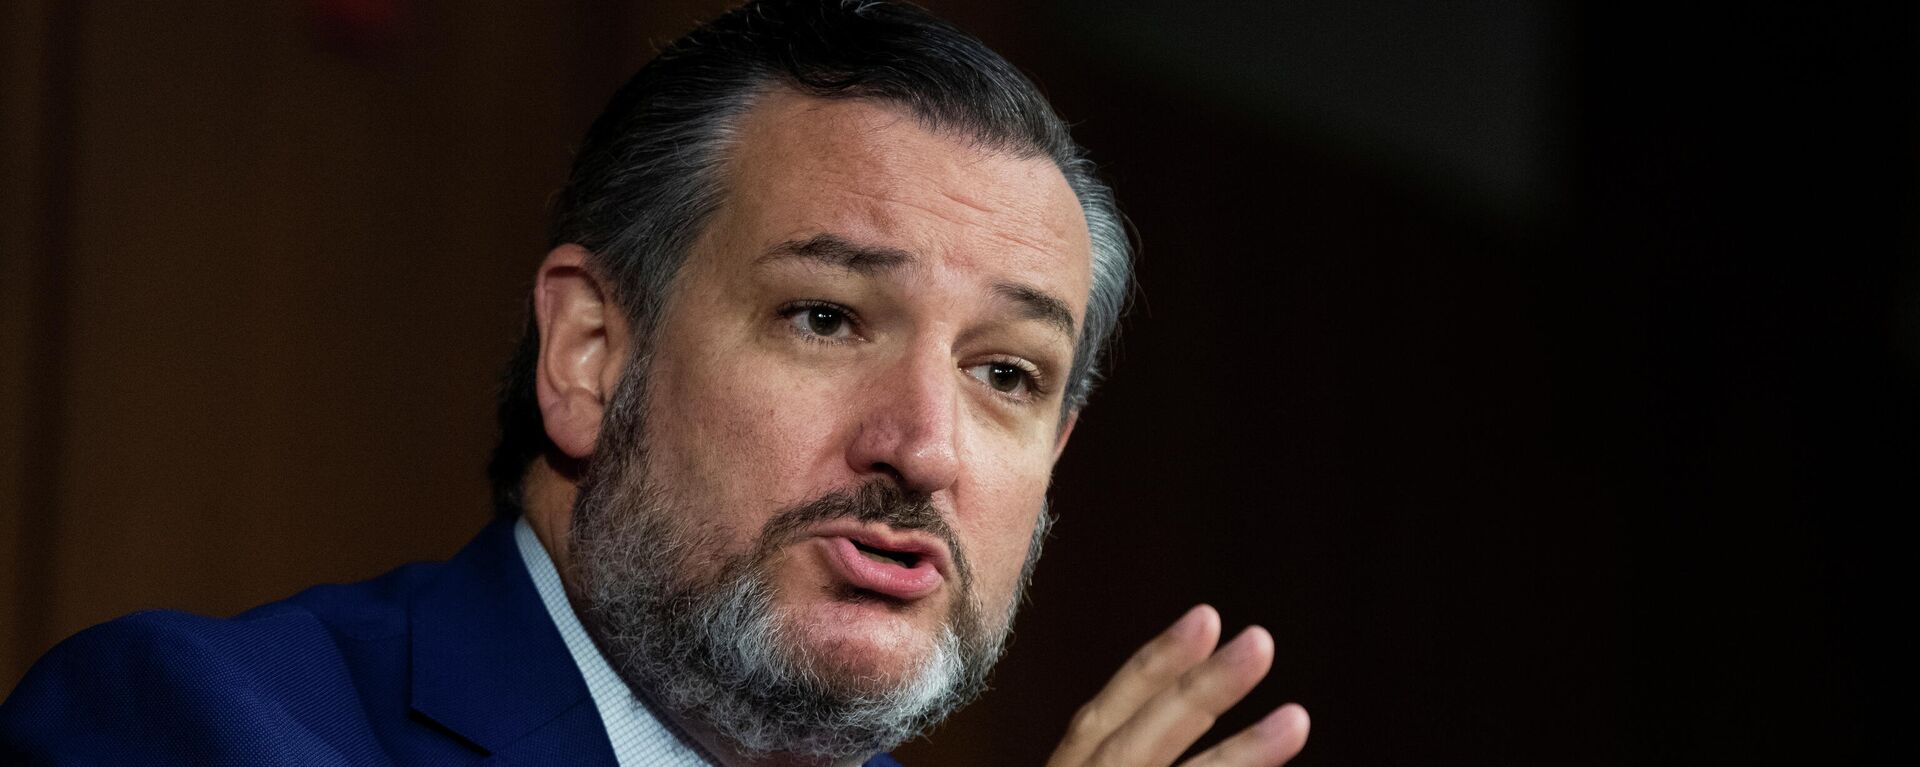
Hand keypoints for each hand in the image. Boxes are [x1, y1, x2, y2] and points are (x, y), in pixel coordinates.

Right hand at [1046, 605, 1309, 766]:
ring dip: (1239, 756)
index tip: (1207, 618)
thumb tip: (1196, 720)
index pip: (1098, 720)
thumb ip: (1135, 747)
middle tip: (1261, 641)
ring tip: (1296, 720)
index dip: (1152, 667)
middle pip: (1133, 744)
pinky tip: (1279, 755)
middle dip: (1197, 692)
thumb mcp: (1095, 766)